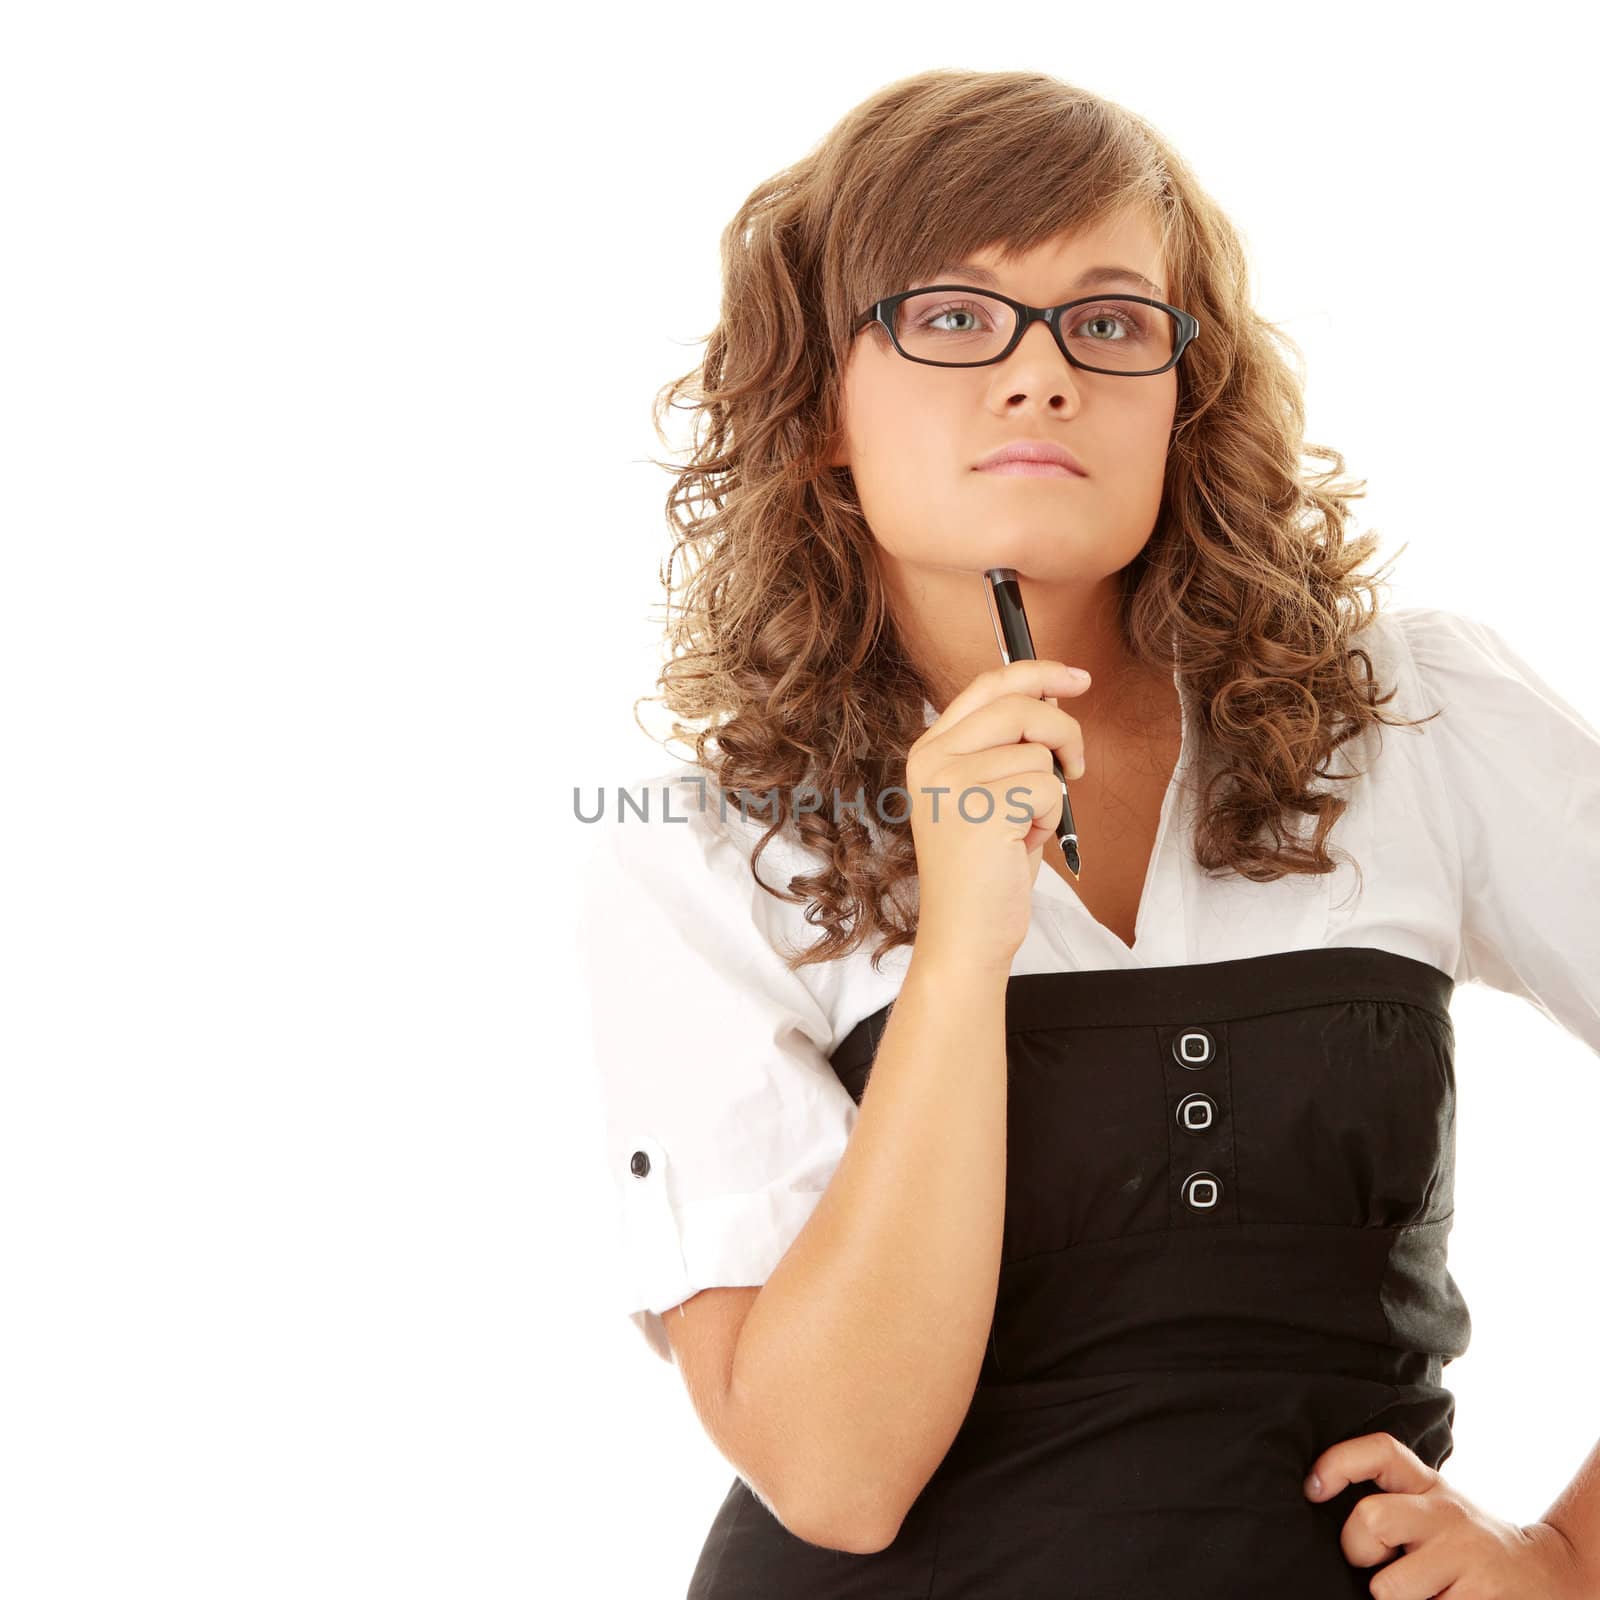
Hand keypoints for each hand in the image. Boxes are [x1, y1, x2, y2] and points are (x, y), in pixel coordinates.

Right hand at [906, 657, 1089, 973]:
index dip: (1038, 673)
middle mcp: (933, 760)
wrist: (965, 933)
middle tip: (1075, 767)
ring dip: (1050, 792)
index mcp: (930, 750)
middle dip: (1064, 732)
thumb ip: (1008, 745)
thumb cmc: (985, 868)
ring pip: (1039, 753)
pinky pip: (1048, 787)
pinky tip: (1023, 842)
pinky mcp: (980, 809)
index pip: (987, 686)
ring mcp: (952, 783)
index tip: (1078, 678)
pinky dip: (1050, 817)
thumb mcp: (989, 793)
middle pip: (1020, 706)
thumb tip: (1052, 696)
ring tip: (1024, 826)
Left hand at [1304, 1430, 1592, 1597]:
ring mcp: (1466, 1553)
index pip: (1381, 1452)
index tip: (1313, 1489)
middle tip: (1376, 1566)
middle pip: (1372, 1518)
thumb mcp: (1434, 1511)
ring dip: (1397, 1598)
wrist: (1548, 1574)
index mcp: (1429, 1487)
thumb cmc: (1468, 1546)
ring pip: (1390, 1586)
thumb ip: (1394, 1504)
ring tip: (1423, 1592)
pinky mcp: (1480, 1596)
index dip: (1338, 1463)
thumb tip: (1322, 1504)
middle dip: (1358, 1550)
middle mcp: (1446, 1512)